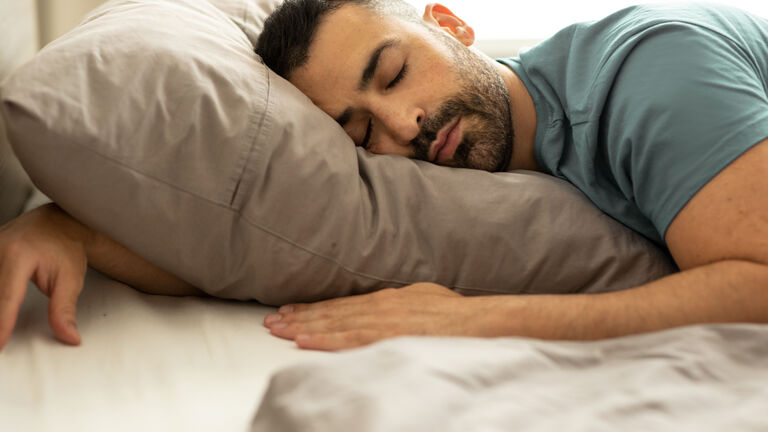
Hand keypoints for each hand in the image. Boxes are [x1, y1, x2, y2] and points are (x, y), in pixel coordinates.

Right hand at [0, 204, 89, 350]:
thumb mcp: (71, 279)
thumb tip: (70, 338)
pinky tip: (2, 312)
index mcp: (19, 255)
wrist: (60, 222)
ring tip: (1, 332)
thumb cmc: (66, 249)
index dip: (1, 325)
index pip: (6, 298)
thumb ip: (65, 310)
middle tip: (1, 341)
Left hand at [264, 282, 485, 350]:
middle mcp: (380, 305)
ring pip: (335, 323)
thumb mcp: (426, 300)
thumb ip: (402, 305)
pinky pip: (350, 338)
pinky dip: (325, 338)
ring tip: (278, 329)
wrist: (480, 321)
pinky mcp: (388, 336)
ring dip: (304, 325)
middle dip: (300, 316)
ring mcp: (383, 320)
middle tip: (271, 320)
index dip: (315, 308)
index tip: (292, 312)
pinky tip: (304, 340)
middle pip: (332, 311)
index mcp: (388, 298)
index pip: (343, 304)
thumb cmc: (457, 315)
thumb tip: (391, 307)